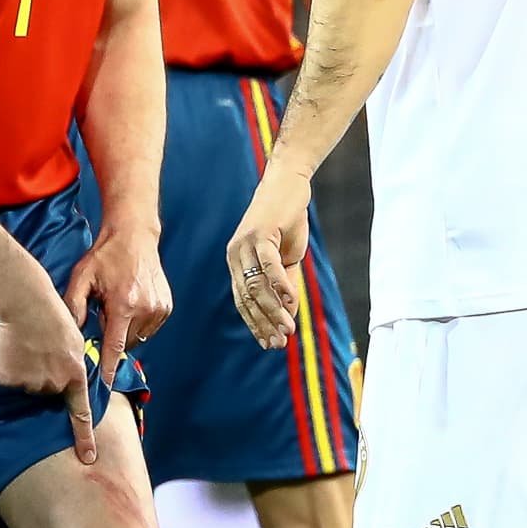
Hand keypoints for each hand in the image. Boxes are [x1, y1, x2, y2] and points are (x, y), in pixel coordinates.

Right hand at [0, 284, 97, 464]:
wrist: (26, 300)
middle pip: (46, 392)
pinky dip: (6, 368)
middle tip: (40, 350)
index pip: (80, 412)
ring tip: (26, 345)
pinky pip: (6, 380)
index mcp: (74, 374)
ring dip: (24, 370)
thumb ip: (72, 364)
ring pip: (26, 385)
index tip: (88, 457)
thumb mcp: (74, 340)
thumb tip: (67, 380)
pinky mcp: (9, 379)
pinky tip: (10, 349)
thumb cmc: (52, 313)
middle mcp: (54, 383)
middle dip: (43, 376)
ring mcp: (30, 382)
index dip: (84, 437)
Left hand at [62, 223, 169, 387]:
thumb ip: (74, 308)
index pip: (115, 347)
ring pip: (138, 337)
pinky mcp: (166, 307)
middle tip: (105, 313)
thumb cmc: (104, 255)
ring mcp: (159, 309)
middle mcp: (145, 309)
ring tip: (118, 304)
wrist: (134, 235)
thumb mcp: (81, 277)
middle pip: (125, 343)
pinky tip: (131, 302)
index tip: (103, 389)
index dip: (108, 369)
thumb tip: (71, 336)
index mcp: (124, 304)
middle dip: (113, 336)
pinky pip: (149, 328)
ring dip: (126, 330)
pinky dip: (137, 323)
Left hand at [226, 161, 307, 348]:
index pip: (242, 301)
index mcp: (237, 262)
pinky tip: (291, 301)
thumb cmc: (287, 221)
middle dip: (264, 323)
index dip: (256, 324)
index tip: (270, 343)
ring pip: (257, 285)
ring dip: (273, 309)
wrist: (288, 184)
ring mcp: (245, 243)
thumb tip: (289, 314)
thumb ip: (285, 284)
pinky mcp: (260, 233)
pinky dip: (280, 284)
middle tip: (279, 343)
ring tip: (288, 328)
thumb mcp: (286, 258)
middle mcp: (235, 255)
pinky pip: (268, 265)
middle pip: (247, 297)